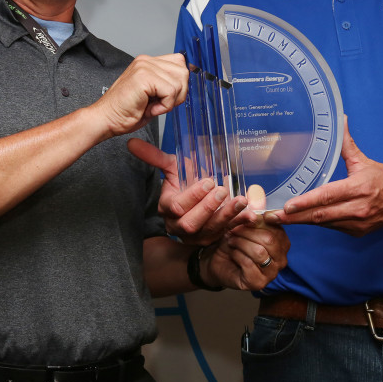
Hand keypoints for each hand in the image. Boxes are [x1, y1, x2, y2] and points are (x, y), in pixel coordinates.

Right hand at [94, 54, 188, 136]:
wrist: (106, 119)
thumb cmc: (126, 111)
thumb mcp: (153, 95)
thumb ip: (167, 85)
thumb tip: (185, 85)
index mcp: (148, 62)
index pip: (179, 62)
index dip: (179, 83)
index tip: (166, 97)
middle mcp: (146, 60)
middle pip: (183, 71)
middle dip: (178, 93)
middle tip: (160, 105)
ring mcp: (144, 66)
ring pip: (179, 83)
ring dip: (170, 101)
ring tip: (152, 106)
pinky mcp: (144, 77)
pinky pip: (171, 92)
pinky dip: (164, 106)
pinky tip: (149, 109)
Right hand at [128, 138, 253, 245]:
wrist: (198, 202)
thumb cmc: (185, 183)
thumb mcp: (172, 168)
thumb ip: (154, 157)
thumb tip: (131, 142)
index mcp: (168, 208)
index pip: (177, 207)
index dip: (193, 196)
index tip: (208, 181)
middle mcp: (179, 225)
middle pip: (190, 224)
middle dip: (208, 208)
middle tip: (222, 190)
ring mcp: (196, 235)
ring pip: (210, 231)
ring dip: (227, 216)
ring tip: (241, 201)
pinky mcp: (213, 239)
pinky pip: (227, 234)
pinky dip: (239, 224)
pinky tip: (250, 215)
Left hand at [204, 221, 289, 291]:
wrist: (217, 260)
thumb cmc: (233, 241)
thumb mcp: (242, 223)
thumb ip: (251, 213)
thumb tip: (257, 199)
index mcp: (282, 242)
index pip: (276, 227)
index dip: (259, 219)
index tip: (246, 217)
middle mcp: (281, 259)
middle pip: (269, 239)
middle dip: (247, 232)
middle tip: (234, 230)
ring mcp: (271, 273)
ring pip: (259, 252)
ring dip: (241, 243)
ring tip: (232, 241)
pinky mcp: (258, 283)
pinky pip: (249, 264)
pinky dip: (237, 255)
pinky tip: (232, 253)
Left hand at [271, 121, 382, 235]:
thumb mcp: (364, 160)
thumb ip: (346, 143)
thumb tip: (340, 120)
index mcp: (359, 187)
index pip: (327, 197)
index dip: (305, 202)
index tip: (286, 206)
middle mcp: (358, 208)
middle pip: (320, 216)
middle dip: (294, 217)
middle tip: (271, 217)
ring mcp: (358, 223)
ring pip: (324, 224)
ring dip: (302, 222)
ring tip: (280, 219)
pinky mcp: (357, 232)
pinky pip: (332, 228)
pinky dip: (317, 223)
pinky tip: (302, 219)